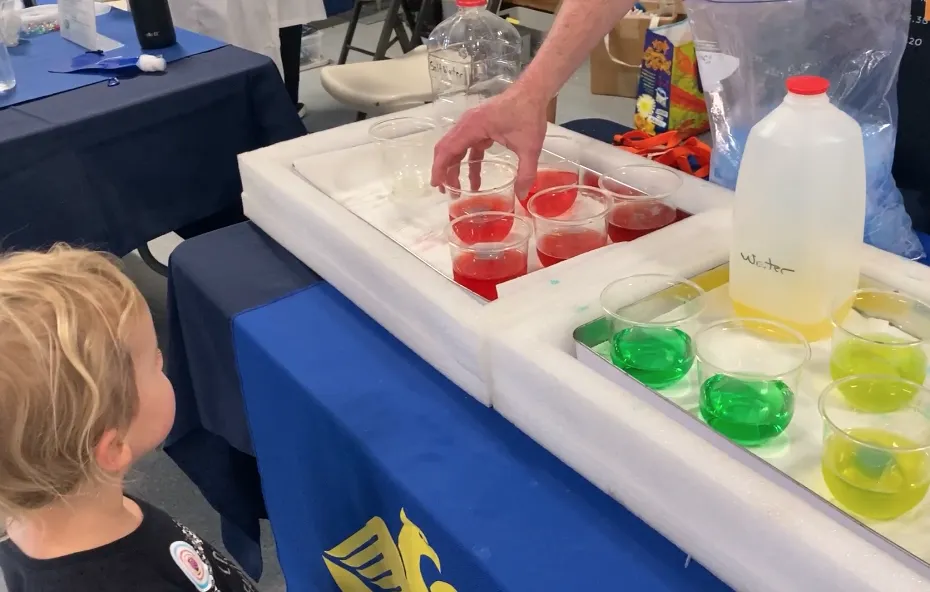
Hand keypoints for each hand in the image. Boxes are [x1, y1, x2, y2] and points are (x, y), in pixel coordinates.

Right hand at [431, 88, 548, 199]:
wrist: (533, 92)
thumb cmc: (528, 115)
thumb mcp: (529, 147)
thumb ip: (526, 172)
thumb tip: (522, 196)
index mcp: (473, 126)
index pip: (448, 149)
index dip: (439, 168)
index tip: (438, 185)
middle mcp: (467, 124)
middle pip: (446, 149)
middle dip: (444, 171)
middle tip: (447, 191)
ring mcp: (472, 124)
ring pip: (456, 148)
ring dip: (455, 167)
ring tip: (459, 188)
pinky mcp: (480, 126)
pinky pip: (467, 146)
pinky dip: (468, 162)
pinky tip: (475, 178)